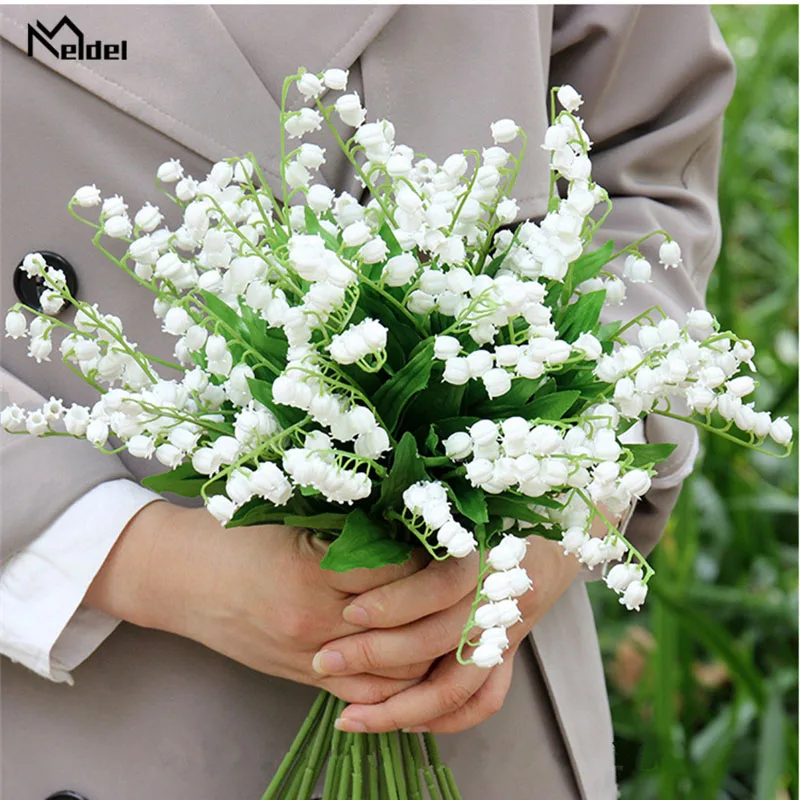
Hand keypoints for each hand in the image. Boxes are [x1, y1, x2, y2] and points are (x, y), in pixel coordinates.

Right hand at [84, 500, 425, 703]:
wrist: (180, 578)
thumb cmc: (233, 534)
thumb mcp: (291, 515)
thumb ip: (350, 527)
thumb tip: (414, 523)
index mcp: (312, 572)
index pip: (401, 570)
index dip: (430, 553)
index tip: (441, 536)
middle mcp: (315, 623)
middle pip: (408, 627)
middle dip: (440, 603)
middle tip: (454, 576)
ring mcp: (309, 658)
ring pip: (397, 671)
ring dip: (428, 645)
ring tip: (440, 612)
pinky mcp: (304, 678)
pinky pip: (367, 694)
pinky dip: (399, 680)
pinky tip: (415, 654)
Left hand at [316, 534, 581, 733]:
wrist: (550, 544)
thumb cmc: (487, 519)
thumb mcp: (454, 510)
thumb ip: (412, 528)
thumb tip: (351, 540)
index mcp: (487, 554)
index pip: (440, 585)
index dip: (394, 603)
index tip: (349, 612)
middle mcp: (498, 599)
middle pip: (437, 639)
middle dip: (374, 655)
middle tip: (323, 661)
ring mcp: (505, 634)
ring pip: (457, 686)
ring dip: (400, 706)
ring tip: (351, 718)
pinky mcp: (508, 656)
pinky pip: (484, 701)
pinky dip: (445, 719)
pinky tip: (405, 723)